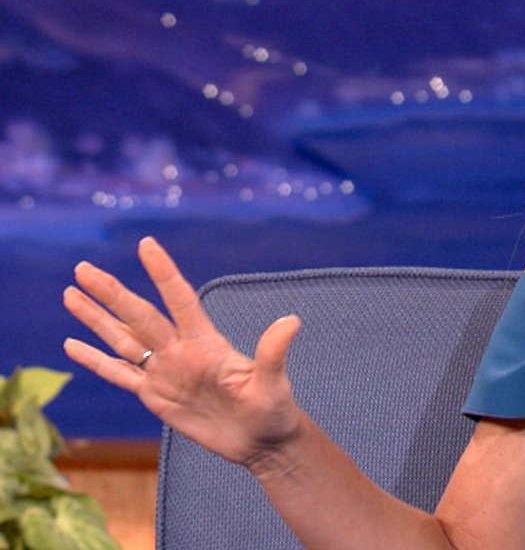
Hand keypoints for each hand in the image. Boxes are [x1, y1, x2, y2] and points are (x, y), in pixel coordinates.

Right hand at [62, 237, 303, 465]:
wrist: (260, 441)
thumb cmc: (272, 409)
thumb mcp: (274, 383)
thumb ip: (274, 353)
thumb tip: (291, 321)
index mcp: (207, 343)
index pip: (180, 300)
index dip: (163, 273)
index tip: (146, 244)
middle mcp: (181, 351)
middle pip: (140, 316)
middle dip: (111, 293)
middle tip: (82, 268)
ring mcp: (165, 372)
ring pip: (123, 340)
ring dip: (97, 319)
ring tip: (71, 294)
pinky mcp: (156, 397)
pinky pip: (120, 375)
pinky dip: (96, 361)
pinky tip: (72, 345)